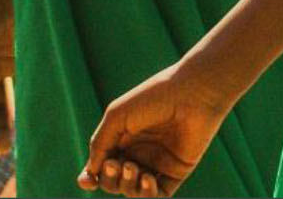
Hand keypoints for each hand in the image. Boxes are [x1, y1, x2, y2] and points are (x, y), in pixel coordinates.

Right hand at [78, 62, 232, 196]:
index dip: (91, 178)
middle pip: (115, 181)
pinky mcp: (177, 170)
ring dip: (126, 186)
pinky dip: (147, 193)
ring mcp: (158, 162)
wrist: (194, 93)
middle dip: (110, 180)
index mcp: (124, 138)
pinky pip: (157, 194)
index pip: (102, 167)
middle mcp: (140, 152)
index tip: (87, 181)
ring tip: (133, 167)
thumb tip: (91, 173)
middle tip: (116, 164)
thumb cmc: (154, 98)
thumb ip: (99, 145)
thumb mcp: (117, 117)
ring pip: (133, 190)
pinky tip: (147, 178)